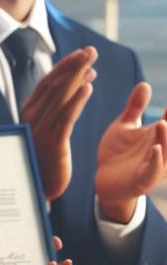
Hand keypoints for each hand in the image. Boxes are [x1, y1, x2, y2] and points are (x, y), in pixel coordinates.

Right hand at [19, 47, 95, 201]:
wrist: (36, 186)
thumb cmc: (42, 157)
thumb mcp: (47, 129)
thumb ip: (58, 107)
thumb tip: (78, 82)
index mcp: (28, 113)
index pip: (47, 83)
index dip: (64, 67)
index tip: (80, 54)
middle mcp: (32, 118)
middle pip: (54, 86)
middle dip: (73, 66)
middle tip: (90, 51)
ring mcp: (41, 130)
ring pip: (61, 98)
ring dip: (77, 77)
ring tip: (92, 62)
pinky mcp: (53, 143)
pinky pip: (66, 117)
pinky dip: (77, 101)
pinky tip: (88, 87)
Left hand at [96, 82, 166, 223]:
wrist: (104, 180)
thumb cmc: (118, 153)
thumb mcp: (125, 127)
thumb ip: (135, 108)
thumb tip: (144, 84)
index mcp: (160, 136)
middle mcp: (162, 150)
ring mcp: (155, 166)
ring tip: (163, 123)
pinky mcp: (143, 180)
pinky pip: (153, 171)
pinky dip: (156, 161)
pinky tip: (155, 149)